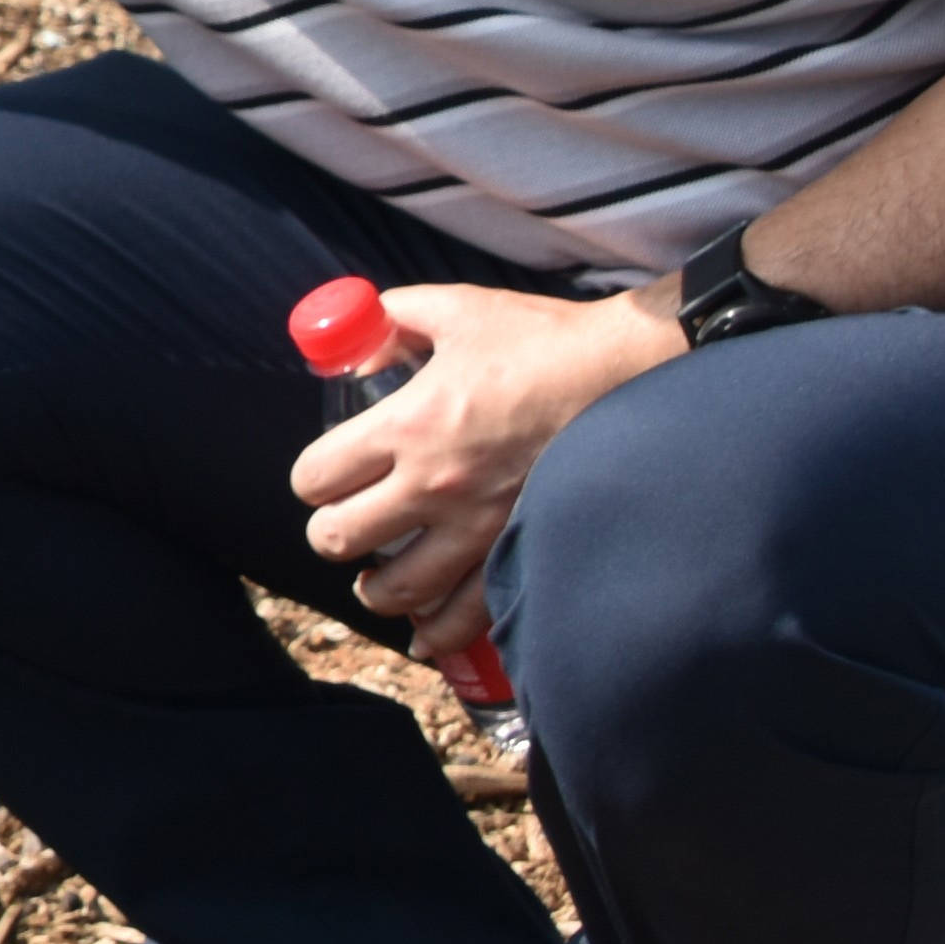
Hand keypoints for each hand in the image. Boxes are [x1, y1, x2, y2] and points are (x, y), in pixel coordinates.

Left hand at [289, 283, 684, 662]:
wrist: (632, 374)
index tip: (324, 476)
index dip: (312, 479)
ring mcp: (481, 527)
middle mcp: (437, 485)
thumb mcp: (454, 310)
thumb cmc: (543, 341)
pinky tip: (425, 633)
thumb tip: (352, 355)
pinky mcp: (521, 550)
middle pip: (340, 539)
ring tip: (376, 579)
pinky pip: (469, 616)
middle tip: (343, 524)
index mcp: (409, 425)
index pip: (317, 477)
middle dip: (331, 533)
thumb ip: (389, 323)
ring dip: (376, 588)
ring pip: (396, 590)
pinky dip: (438, 632)